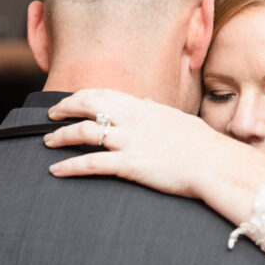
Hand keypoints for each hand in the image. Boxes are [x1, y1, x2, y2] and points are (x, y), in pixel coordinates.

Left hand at [45, 89, 235, 198]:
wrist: (216, 165)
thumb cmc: (204, 146)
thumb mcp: (180, 120)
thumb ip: (158, 110)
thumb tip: (145, 102)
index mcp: (145, 108)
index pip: (104, 93)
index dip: (81, 96)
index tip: (68, 102)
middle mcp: (134, 120)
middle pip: (88, 105)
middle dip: (64, 109)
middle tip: (50, 117)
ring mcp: (131, 141)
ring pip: (84, 132)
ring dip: (60, 136)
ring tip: (47, 142)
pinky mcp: (131, 164)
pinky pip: (92, 163)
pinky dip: (70, 166)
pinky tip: (56, 171)